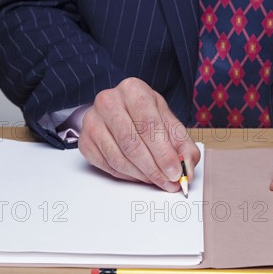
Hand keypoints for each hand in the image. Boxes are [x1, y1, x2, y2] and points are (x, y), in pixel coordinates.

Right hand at [78, 77, 199, 191]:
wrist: (119, 110)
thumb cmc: (146, 115)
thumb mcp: (169, 122)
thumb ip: (183, 145)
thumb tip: (187, 168)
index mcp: (133, 90)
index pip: (149, 126)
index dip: (164, 153)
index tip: (175, 172)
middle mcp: (108, 101)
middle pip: (132, 144)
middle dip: (153, 169)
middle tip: (168, 182)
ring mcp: (92, 120)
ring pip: (118, 158)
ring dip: (141, 175)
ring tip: (156, 180)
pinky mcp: (85, 140)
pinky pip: (107, 166)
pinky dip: (126, 176)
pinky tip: (139, 175)